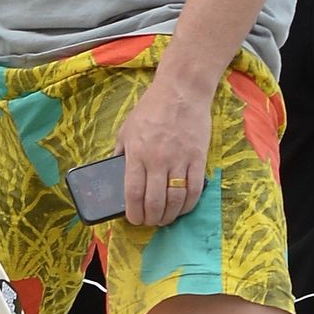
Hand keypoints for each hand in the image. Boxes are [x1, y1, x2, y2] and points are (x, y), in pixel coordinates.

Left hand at [115, 79, 211, 227]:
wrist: (181, 92)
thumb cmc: (151, 109)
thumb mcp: (126, 129)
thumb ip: (120, 153)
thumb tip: (114, 175)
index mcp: (137, 153)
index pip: (133, 193)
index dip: (133, 213)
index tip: (133, 219)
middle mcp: (157, 160)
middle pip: (154, 201)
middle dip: (151, 219)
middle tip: (149, 222)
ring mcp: (180, 160)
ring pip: (175, 200)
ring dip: (169, 216)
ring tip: (165, 219)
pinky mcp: (198, 158)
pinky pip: (194, 189)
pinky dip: (188, 204)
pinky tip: (182, 208)